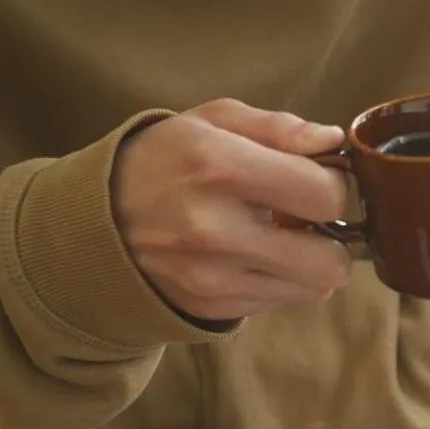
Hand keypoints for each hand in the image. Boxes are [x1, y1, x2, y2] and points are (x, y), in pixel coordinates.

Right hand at [112, 98, 352, 321]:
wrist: (95, 218)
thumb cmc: (167, 160)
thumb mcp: (212, 121)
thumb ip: (279, 127)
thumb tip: (333, 141)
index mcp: (219, 167)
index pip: (326, 195)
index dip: (334, 187)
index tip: (316, 180)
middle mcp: (215, 228)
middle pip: (331, 261)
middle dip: (331, 238)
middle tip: (306, 219)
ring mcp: (212, 277)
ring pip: (314, 288)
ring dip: (310, 263)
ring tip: (279, 237)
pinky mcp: (210, 307)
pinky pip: (283, 302)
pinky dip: (281, 280)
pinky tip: (253, 256)